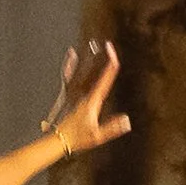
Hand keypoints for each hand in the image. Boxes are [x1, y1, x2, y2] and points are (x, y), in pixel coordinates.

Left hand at [42, 43, 130, 158]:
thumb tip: (126, 120)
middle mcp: (85, 95)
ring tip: (93, 45)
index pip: (104, 80)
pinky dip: (72, 65)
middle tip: (108, 45)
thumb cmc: (78, 138)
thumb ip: (111, 128)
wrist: (59, 139)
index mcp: (92, 102)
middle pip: (96, 73)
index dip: (110, 66)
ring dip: (91, 60)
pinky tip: (72, 56)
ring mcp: (78, 96)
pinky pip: (72, 78)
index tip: (113, 54)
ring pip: (85, 73)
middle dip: (103, 59)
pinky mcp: (73, 99)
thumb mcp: (97, 136)